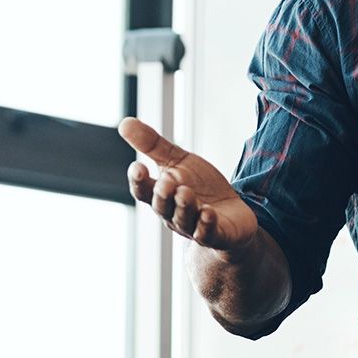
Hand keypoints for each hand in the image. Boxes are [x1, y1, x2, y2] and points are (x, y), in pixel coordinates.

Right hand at [119, 117, 259, 251]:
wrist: (232, 211)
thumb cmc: (200, 186)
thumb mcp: (178, 161)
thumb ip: (152, 145)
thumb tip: (124, 122)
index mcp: (161, 195)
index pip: (144, 191)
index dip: (139, 181)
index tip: (137, 167)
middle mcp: (173, 214)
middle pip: (162, 207)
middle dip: (163, 195)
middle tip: (167, 183)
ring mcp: (193, 226)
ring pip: (184, 219)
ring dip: (184, 207)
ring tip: (186, 193)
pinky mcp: (215, 234)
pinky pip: (207, 233)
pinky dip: (206, 225)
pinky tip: (208, 214)